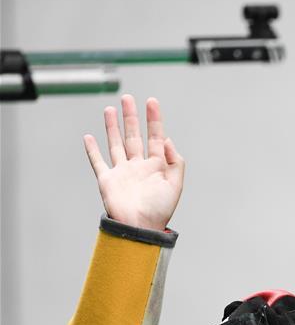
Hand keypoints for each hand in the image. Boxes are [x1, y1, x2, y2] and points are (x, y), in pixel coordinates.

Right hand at [83, 94, 184, 230]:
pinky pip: (98, 162)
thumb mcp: (175, 185)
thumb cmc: (160, 209)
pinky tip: (89, 137)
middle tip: (128, 98)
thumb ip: (175, 162)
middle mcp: (138, 166)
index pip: (155, 136)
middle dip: (131, 117)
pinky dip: (92, 150)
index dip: (154, 119)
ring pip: (116, 144)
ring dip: (113, 127)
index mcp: (156, 166)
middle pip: (134, 135)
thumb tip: (167, 140)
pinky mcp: (107, 180)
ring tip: (110, 109)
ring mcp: (122, 172)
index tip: (151, 101)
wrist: (140, 227)